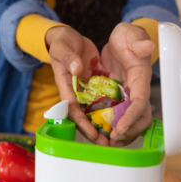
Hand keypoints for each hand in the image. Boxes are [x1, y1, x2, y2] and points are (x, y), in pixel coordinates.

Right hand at [46, 26, 107, 145]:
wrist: (67, 38)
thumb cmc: (61, 42)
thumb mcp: (61, 47)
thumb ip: (68, 58)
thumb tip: (77, 69)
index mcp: (65, 84)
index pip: (72, 108)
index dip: (81, 123)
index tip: (92, 134)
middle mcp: (75, 90)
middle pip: (83, 115)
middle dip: (93, 131)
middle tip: (107, 144)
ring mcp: (84, 88)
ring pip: (93, 111)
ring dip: (102, 124)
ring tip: (115, 138)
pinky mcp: (93, 84)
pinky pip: (101, 100)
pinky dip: (108, 110)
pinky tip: (119, 119)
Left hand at [101, 22, 155, 146]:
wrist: (121, 37)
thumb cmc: (127, 35)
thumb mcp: (131, 34)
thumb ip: (139, 41)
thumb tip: (147, 46)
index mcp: (140, 76)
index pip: (139, 101)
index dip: (131, 116)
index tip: (120, 127)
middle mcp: (134, 88)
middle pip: (137, 116)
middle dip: (127, 130)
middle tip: (111, 140)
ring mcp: (125, 93)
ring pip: (125, 118)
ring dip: (117, 131)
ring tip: (104, 141)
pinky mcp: (115, 94)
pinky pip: (113, 112)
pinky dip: (107, 122)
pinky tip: (97, 129)